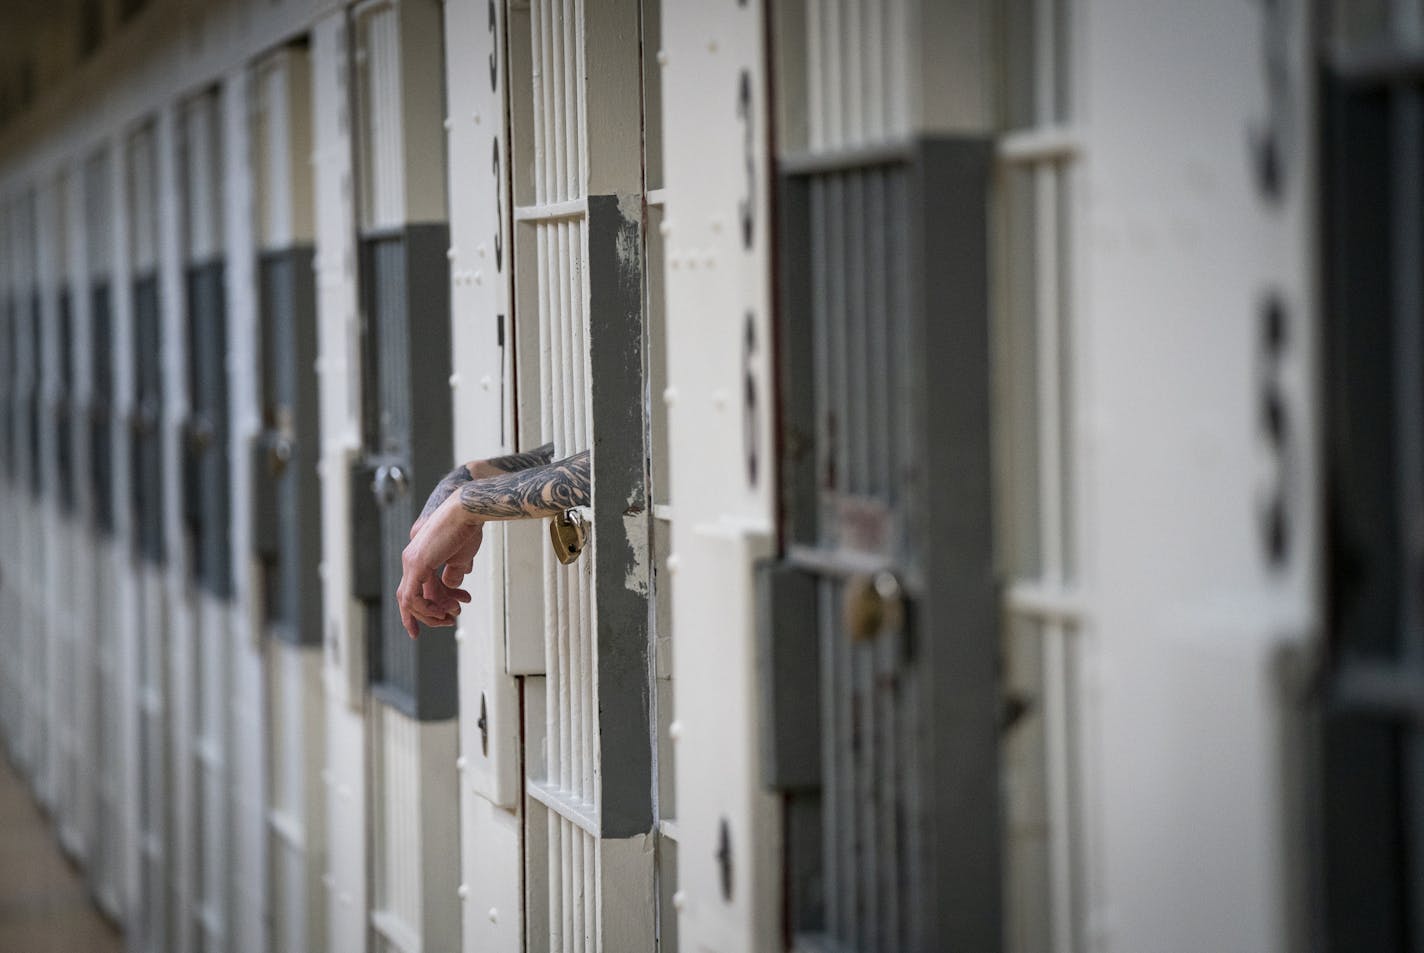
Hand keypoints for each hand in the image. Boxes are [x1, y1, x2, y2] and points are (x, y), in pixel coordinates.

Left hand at [397, 494, 481, 637]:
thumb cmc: (466, 528)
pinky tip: (443, 611)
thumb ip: (453, 574)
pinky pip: (412, 598)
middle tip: (450, 620)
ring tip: (452, 616)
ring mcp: (411, 562)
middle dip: (428, 615)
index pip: (418, 588)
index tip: (449, 614)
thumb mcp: (460, 558)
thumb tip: (450, 587)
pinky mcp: (417, 564)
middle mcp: (410, 560)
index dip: (431, 606)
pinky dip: (426, 609)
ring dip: (431, 614)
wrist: (467, 510)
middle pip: (409, 598)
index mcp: (419, 557)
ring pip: (409, 601)